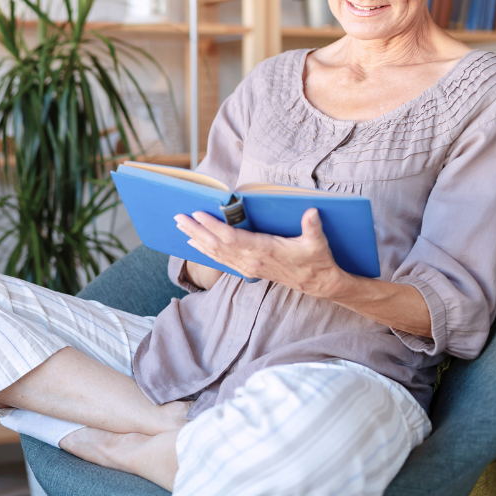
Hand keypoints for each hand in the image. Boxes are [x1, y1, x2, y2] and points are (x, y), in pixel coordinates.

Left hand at [174, 208, 344, 297]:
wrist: (317, 283)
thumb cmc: (316, 260)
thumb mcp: (317, 243)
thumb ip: (312, 227)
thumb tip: (312, 212)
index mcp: (263, 250)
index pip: (231, 238)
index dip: (212, 226)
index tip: (197, 214)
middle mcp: (250, 260)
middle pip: (216, 244)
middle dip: (195, 230)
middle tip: (178, 217)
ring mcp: (247, 266)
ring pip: (215, 252)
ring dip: (196, 238)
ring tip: (180, 226)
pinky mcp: (247, 269)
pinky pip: (220, 260)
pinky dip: (205, 250)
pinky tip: (193, 243)